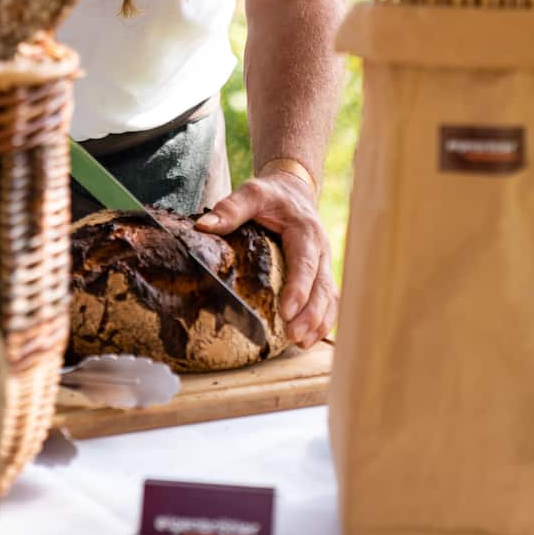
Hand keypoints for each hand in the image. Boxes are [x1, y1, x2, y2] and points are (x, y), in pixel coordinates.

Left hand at [196, 172, 337, 348]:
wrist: (293, 192)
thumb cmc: (271, 195)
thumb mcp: (251, 193)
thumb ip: (231, 208)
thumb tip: (203, 227)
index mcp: (305, 231)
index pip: (306, 262)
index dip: (299, 288)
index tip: (287, 311)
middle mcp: (321, 249)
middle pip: (322, 285)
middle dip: (310, 313)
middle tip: (293, 335)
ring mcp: (324, 264)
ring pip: (330, 296)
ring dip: (318, 321)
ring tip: (300, 342)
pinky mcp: (322, 274)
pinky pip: (329, 300)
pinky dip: (323, 321)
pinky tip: (308, 340)